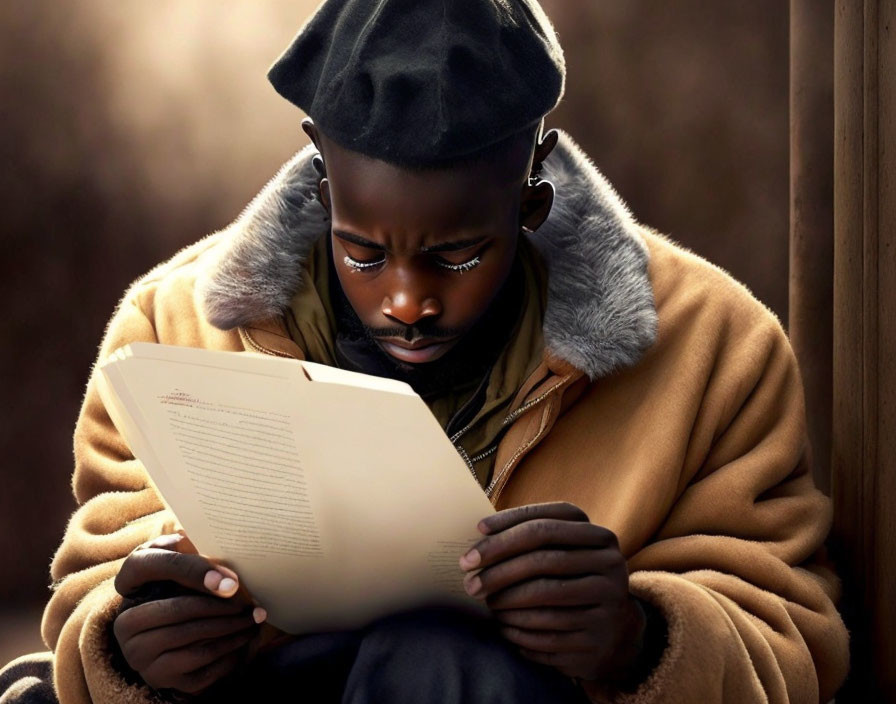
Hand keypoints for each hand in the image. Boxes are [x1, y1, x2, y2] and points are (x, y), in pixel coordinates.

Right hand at [112, 533, 266, 695]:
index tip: (229, 582)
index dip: (194, 572)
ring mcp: (137, 652)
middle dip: (221, 606)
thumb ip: (192, 549)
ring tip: (255, 618)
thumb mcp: (182, 562)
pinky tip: (245, 638)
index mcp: (129, 581)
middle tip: (251, 603)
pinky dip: (227, 649)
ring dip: (230, 626)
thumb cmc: (182, 588)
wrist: (173, 641)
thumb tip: (217, 537)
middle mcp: (125, 621)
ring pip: (190, 635)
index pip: (154, 567)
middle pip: (178, 608)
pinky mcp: (155, 675)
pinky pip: (197, 661)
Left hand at [458, 502, 646, 682]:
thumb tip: (481, 531)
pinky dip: (518, 630)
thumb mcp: (568, 552)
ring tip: (485, 601)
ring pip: (543, 597)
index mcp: (600, 538)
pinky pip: (547, 634)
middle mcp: (610, 567)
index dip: (508, 526)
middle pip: (542, 560)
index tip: (476, 531)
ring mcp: (607, 605)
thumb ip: (535, 536)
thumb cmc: (576, 581)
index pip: (547, 524)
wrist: (617, 632)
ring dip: (505, 600)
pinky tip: (502, 626)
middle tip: (469, 579)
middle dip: (499, 569)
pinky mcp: (597, 640)